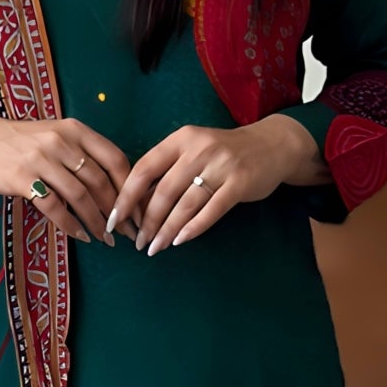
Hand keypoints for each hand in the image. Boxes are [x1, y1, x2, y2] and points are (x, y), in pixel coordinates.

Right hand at [0, 106, 130, 242]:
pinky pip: (54, 207)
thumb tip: (120, 189)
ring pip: (80, 196)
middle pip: (101, 181)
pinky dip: (71, 225)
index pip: (115, 159)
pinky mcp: (22, 178)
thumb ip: (85, 155)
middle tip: (127, 232)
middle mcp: (61, 141)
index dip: (132, 188)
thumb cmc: (24, 142)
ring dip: (97, 222)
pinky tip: (80, 236)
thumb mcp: (58, 137)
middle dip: (118, 211)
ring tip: (106, 239)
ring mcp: (40, 159)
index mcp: (76, 130)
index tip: (140, 210)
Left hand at [109, 115, 323, 252]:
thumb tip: (136, 205)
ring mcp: (221, 165)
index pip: (144, 168)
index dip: (127, 196)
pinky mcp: (240, 183)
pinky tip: (180, 241)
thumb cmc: (224, 153)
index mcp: (181, 139)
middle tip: (138, 242)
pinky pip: (212, 210)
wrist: (272, 145)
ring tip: (155, 247)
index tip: (114, 219)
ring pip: (185, 203)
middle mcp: (199, 148)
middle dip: (147, 221)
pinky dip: (194, 227)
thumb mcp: (193, 150)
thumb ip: (168, 170)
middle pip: (163, 190)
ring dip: (167, 230)